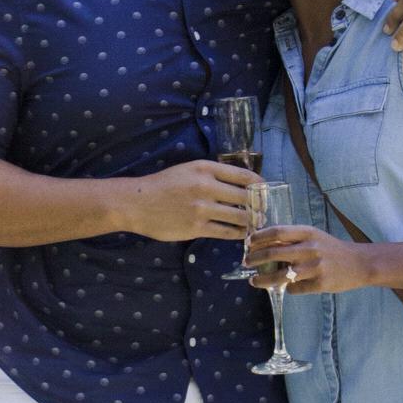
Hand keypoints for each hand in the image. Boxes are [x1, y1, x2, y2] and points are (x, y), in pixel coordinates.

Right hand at [120, 161, 256, 242]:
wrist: (137, 203)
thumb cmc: (163, 185)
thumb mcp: (188, 169)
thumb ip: (212, 174)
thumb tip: (240, 183)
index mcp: (205, 168)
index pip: (243, 175)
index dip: (259, 184)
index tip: (264, 190)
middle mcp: (206, 186)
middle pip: (246, 197)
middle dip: (258, 205)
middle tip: (263, 210)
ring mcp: (202, 208)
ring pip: (240, 216)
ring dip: (251, 221)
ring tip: (256, 223)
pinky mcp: (197, 227)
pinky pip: (227, 232)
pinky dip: (239, 233)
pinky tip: (243, 233)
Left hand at [245, 224, 366, 293]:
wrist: (359, 263)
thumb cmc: (332, 249)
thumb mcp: (314, 237)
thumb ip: (293, 240)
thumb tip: (264, 245)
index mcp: (308, 232)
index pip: (276, 232)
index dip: (259, 237)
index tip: (248, 243)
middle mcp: (310, 248)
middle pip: (273, 253)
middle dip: (254, 258)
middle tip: (245, 262)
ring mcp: (315, 267)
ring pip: (280, 276)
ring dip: (262, 280)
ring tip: (253, 281)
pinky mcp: (320, 284)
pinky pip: (294, 289)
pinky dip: (287, 288)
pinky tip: (286, 287)